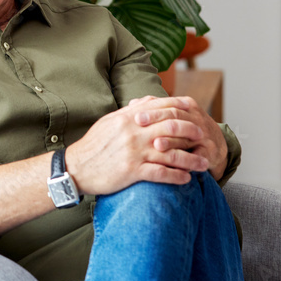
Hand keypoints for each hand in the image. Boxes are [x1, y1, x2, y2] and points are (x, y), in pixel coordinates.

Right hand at [65, 97, 209, 195]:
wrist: (75, 167)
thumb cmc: (94, 145)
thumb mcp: (110, 121)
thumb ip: (132, 110)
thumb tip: (150, 100)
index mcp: (128, 117)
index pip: (161, 107)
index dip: (182, 109)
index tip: (196, 113)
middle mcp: (133, 132)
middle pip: (172, 128)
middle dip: (192, 133)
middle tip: (205, 138)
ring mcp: (133, 152)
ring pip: (171, 153)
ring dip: (191, 160)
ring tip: (204, 164)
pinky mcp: (131, 171)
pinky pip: (160, 173)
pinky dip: (177, 176)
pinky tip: (187, 180)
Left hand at [129, 95, 228, 179]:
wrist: (214, 147)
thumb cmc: (186, 132)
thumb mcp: (173, 119)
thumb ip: (154, 111)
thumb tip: (132, 104)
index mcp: (186, 106)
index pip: (167, 105)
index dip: (151, 110)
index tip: (135, 116)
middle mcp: (196, 118)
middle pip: (176, 116)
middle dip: (156, 120)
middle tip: (139, 124)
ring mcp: (205, 134)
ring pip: (187, 135)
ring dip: (172, 140)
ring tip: (156, 145)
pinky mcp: (211, 151)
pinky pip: (199, 156)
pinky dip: (188, 160)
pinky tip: (175, 165)